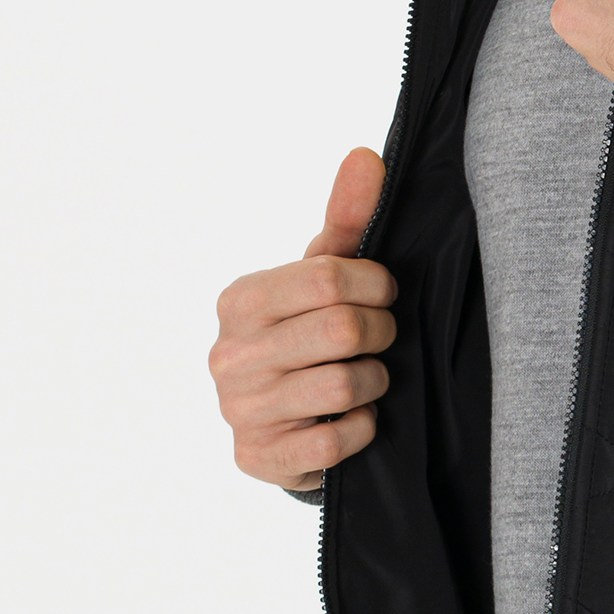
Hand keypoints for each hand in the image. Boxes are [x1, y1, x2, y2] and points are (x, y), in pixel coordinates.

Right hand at [209, 149, 395, 491]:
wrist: (282, 424)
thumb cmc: (306, 336)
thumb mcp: (322, 277)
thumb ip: (345, 219)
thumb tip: (365, 156)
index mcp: (241, 299)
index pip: (327, 276)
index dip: (375, 284)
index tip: (384, 293)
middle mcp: (229, 353)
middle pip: (341, 329)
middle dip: (381, 332)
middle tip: (381, 337)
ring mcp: (240, 409)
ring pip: (344, 382)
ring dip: (374, 381)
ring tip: (367, 377)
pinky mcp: (258, 457)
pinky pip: (336, 439)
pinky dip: (361, 427)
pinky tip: (351, 416)